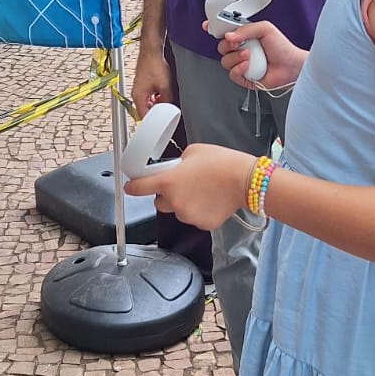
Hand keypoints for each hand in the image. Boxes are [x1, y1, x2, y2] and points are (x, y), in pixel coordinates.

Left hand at [125, 142, 253, 228]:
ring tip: (202, 191)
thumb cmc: (221, 162)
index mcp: (167, 181)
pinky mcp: (202, 224)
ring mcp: (187, 215)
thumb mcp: (193, 151)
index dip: (133, 187)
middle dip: (166, 195)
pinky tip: (211, 201)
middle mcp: (173, 201)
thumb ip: (178, 162)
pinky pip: (194, 218)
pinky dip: (199, 212)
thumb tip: (177, 167)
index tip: (130, 187)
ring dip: (184, 203)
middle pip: (159, 203)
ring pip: (178, 211)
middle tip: (183, 185)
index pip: (139, 188)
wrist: (244, 180)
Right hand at [131, 43, 173, 117]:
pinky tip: (162, 95)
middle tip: (164, 116)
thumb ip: (167, 100)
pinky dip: (154, 99)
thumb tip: (169, 108)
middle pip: (144, 111)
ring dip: (156, 106)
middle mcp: (136, 94)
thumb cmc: (154, 65)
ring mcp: (138, 89)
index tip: (158, 128)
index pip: (143, 117)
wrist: (151, 51)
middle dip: (155, 114)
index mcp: (139, 97)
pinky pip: (147, 97)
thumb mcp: (165, 86)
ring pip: (147, 104)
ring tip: (164, 103)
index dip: (151, 124)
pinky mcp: (142, 85)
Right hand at [209, 19, 304, 89]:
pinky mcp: (244, 78)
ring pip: (225, 62)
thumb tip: (228, 36)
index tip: (207, 26)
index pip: (224, 32)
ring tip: (249, 56)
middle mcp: (241, 50)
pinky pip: (232, 75)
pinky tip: (248, 65)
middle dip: (227, 46)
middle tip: (238, 44)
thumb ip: (245, 29)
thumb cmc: (282, 47)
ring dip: (235, 58)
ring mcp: (242, 64)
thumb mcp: (265, 28)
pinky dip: (238, 69)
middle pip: (221, 48)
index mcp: (243, 37)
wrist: (291, 65)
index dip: (213, 29)